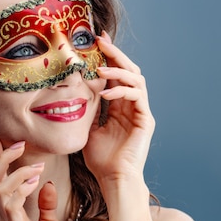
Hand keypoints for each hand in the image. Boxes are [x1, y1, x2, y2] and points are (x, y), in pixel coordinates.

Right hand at [0, 133, 62, 220]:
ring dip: (15, 172)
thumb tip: (48, 184)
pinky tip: (36, 183)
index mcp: (8, 211)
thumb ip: (46, 205)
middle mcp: (3, 214)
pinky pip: (9, 204)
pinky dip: (20, 189)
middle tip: (19, 144)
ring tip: (36, 167)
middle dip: (1, 157)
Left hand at [83, 32, 155, 183]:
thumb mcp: (88, 129)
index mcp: (121, 107)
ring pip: (136, 79)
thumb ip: (88, 110)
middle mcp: (133, 106)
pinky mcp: (146, 120)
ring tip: (100, 66)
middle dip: (116, 54)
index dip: (109, 57)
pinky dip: (121, 90)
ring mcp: (141, 112)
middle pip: (130, 71)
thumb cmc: (101, 160)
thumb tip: (74, 94)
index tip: (96, 40)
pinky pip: (137, 96)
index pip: (117, 75)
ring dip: (118, 69)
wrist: (113, 179)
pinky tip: (105, 92)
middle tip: (101, 40)